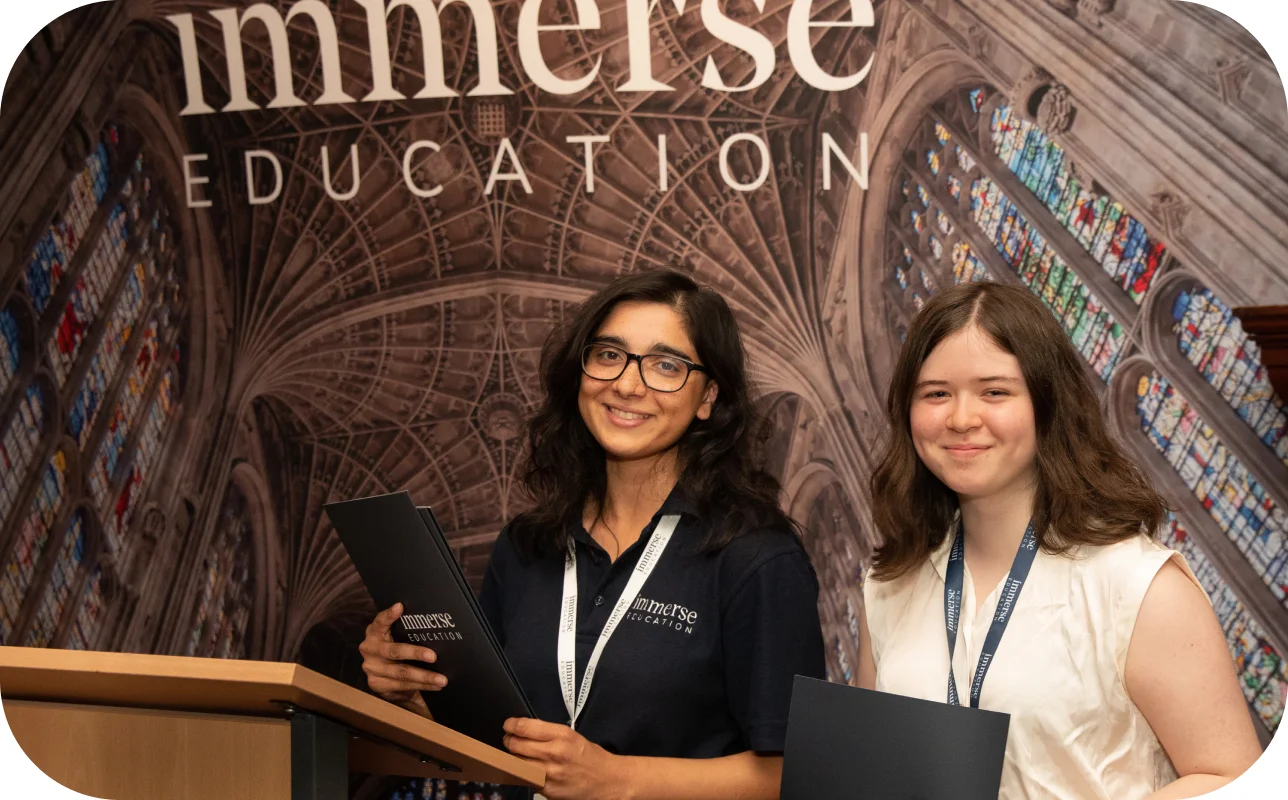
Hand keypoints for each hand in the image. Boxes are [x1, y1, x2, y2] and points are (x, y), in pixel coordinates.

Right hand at [358, 602, 446, 712]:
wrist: (383, 674)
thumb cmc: (396, 648)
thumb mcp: (398, 637)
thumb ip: (407, 630)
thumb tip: (434, 623)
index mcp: (375, 632)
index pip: (381, 621)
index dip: (389, 615)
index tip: (400, 607)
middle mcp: (369, 648)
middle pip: (394, 651)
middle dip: (415, 653)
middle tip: (433, 656)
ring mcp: (371, 667)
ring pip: (400, 673)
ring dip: (424, 676)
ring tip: (442, 679)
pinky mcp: (375, 684)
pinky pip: (401, 686)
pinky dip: (420, 686)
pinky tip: (434, 685)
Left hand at [502, 718, 628, 799]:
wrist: (608, 780)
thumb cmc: (590, 756)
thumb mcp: (572, 736)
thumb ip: (548, 733)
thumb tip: (524, 730)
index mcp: (562, 735)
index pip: (525, 727)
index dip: (511, 725)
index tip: (508, 725)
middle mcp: (554, 753)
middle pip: (516, 745)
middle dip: (509, 741)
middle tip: (509, 740)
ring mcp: (550, 774)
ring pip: (517, 764)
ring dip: (513, 758)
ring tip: (516, 755)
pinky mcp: (548, 790)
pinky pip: (527, 779)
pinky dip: (524, 774)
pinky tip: (528, 770)